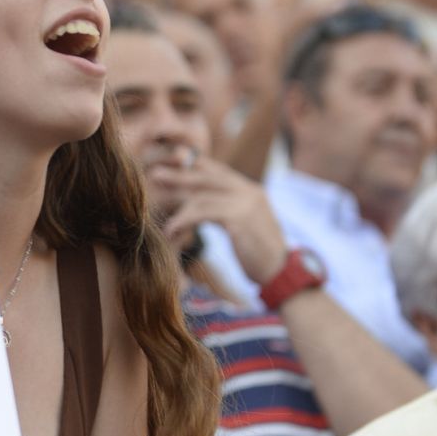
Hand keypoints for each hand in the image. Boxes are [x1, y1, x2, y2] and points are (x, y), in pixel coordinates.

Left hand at [156, 155, 289, 284]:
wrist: (280, 272)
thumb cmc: (258, 254)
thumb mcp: (244, 225)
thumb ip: (227, 210)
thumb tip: (198, 205)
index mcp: (251, 191)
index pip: (219, 171)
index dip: (195, 166)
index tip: (173, 163)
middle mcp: (250, 192)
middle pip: (207, 178)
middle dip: (180, 175)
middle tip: (156, 174)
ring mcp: (246, 203)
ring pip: (201, 196)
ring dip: (177, 207)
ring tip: (159, 213)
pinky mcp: (239, 218)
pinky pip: (202, 213)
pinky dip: (183, 220)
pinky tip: (171, 230)